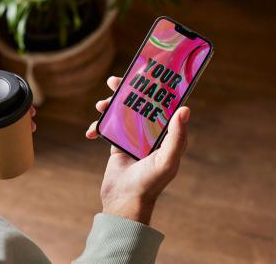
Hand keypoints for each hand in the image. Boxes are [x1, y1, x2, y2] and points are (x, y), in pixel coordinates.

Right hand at [86, 76, 188, 224]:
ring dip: (108, 104)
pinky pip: (106, 127)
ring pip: (120, 110)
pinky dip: (97, 126)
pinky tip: (91, 131)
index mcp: (166, 132)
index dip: (153, 86)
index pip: (161, 102)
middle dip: (125, 89)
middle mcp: (151, 131)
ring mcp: (133, 136)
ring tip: (100, 105)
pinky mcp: (117, 143)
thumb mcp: (167, 159)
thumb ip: (177, 135)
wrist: (125, 202)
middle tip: (113, 81)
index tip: (142, 72)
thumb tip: (185, 108)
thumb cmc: (151, 182)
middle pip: (138, 102)